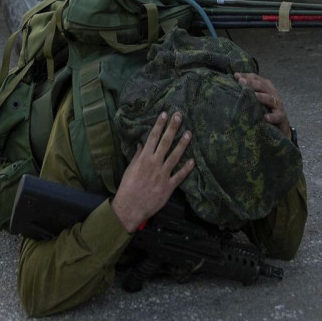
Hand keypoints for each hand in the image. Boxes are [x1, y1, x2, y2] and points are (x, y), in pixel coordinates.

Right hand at [111, 112, 194, 234]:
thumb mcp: (130, 169)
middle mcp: (154, 164)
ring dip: (182, 144)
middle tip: (179, 116)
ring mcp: (162, 175)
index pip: (153, 137)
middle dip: (172, 128)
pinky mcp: (168, 187)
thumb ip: (137, 156)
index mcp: (144, 158)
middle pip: (165, 143)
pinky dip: (187, 169)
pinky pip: (179, 176)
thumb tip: (141, 144)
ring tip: (189, 133)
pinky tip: (193, 160)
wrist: (130, 207)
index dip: (159, 125)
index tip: (164, 113)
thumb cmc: (128, 187)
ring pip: (175, 157)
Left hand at [236, 72, 290, 138]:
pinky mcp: (281, 117)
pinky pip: (277, 116)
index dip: (246, 76)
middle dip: (251, 83)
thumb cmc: (266, 110)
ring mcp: (278, 105)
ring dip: (261, 97)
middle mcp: (273, 94)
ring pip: (269, 99)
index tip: (235, 76)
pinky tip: (266, 118)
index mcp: (267, 87)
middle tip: (240, 82)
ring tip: (254, 96)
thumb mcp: (257, 100)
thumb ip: (248, 92)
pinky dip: (272, 117)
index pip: (256, 78)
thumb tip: (233, 84)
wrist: (281, 126)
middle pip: (262, 86)